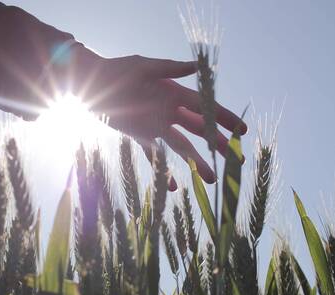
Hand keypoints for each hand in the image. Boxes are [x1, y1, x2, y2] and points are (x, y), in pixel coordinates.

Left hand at [71, 48, 247, 185]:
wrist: (91, 84)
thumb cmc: (118, 70)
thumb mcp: (144, 67)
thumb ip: (170, 68)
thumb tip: (198, 66)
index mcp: (174, 92)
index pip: (205, 107)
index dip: (224, 118)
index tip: (242, 131)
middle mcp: (169, 111)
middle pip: (199, 129)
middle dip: (218, 144)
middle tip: (236, 161)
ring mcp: (155, 125)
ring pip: (181, 146)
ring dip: (196, 162)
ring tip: (212, 179)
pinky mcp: (140, 136)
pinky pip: (155, 156)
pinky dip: (163, 171)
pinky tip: (173, 188)